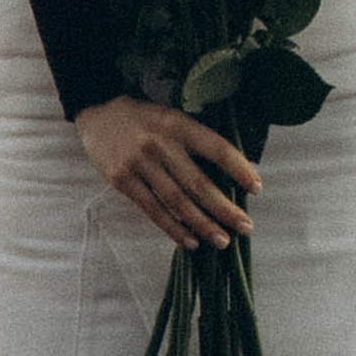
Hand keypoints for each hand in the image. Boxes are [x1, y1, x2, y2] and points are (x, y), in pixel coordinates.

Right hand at [74, 97, 260, 245]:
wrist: (98, 114)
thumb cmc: (145, 119)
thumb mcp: (172, 118)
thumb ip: (196, 141)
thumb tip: (232, 174)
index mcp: (178, 124)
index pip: (216, 148)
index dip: (239, 169)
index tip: (257, 189)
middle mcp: (159, 143)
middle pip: (198, 183)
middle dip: (225, 208)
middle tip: (246, 227)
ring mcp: (139, 163)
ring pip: (177, 202)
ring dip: (202, 225)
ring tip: (222, 241)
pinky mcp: (121, 180)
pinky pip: (153, 210)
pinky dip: (173, 229)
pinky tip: (190, 241)